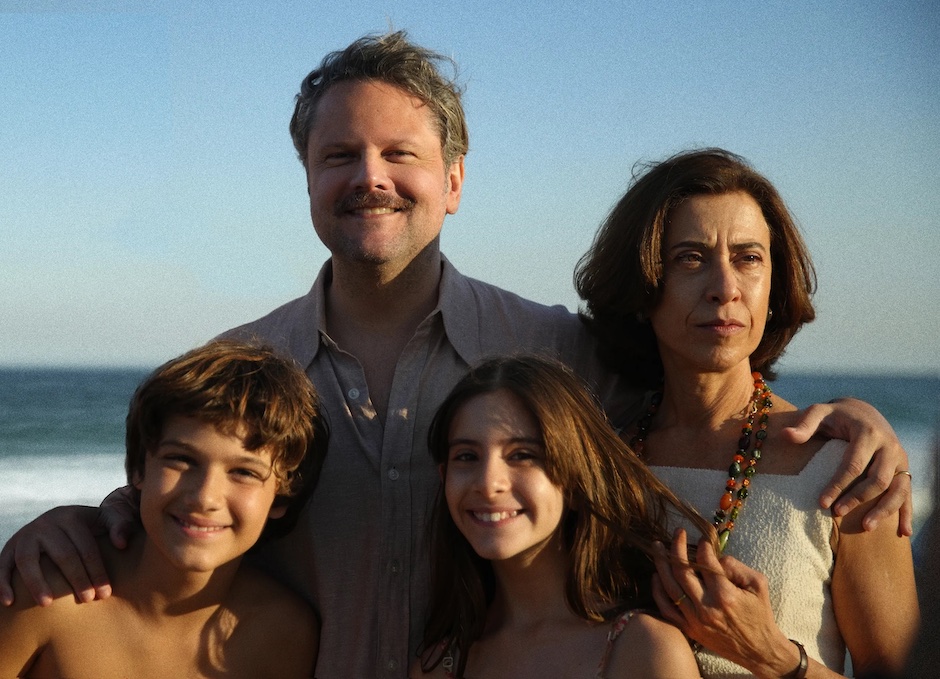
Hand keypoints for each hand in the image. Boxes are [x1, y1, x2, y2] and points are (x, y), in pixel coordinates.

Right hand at [0, 486, 138, 606]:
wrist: (64, 519)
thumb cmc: (92, 526)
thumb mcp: (108, 518)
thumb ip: (120, 525)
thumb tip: (121, 544)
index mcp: (72, 516)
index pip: (86, 547)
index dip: (97, 571)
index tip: (104, 593)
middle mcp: (47, 523)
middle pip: (62, 554)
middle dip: (76, 579)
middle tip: (87, 600)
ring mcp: (26, 534)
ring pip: (28, 559)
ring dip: (36, 582)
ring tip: (47, 604)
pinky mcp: (10, 547)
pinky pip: (3, 565)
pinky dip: (3, 583)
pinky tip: (8, 602)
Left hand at [652, 529, 801, 678]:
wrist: (759, 650)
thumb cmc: (760, 614)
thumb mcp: (758, 585)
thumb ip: (736, 566)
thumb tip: (714, 556)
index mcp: (725, 595)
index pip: (705, 562)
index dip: (702, 546)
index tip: (702, 539)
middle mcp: (706, 607)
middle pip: (682, 571)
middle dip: (677, 548)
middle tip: (677, 533)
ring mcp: (695, 620)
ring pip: (669, 588)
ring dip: (661, 564)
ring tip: (658, 547)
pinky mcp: (689, 630)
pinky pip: (666, 609)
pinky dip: (658, 591)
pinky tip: (656, 576)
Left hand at [783, 398, 911, 535]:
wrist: (864, 412)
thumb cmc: (836, 415)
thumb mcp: (820, 412)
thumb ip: (805, 424)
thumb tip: (786, 436)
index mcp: (868, 432)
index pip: (853, 464)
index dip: (837, 485)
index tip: (821, 502)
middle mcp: (889, 446)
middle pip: (878, 479)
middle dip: (858, 499)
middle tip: (836, 513)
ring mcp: (900, 459)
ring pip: (897, 489)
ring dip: (884, 510)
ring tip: (866, 527)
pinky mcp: (905, 469)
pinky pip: (908, 493)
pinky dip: (907, 513)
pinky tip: (903, 533)